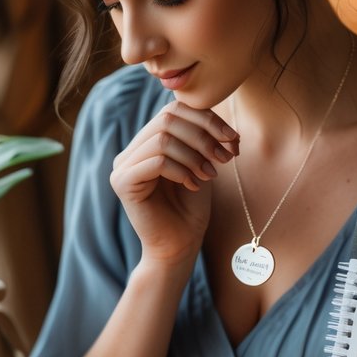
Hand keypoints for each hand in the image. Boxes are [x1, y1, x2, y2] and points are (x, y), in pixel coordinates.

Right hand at [110, 101, 238, 264]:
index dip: (207, 119)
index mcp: (146, 143)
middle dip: (204, 135)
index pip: (173, 111)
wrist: (180, 246)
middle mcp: (130, 151)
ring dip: (195, 154)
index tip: (233, 139)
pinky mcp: (123, 183)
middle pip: (167, 119)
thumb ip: (200, 136)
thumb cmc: (191, 208)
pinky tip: (194, 184)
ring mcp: (122, 166)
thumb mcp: (200, 163)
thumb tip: (213, 110)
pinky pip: (157, 160)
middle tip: (226, 157)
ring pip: (163, 138)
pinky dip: (182, 169)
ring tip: (211, 174)